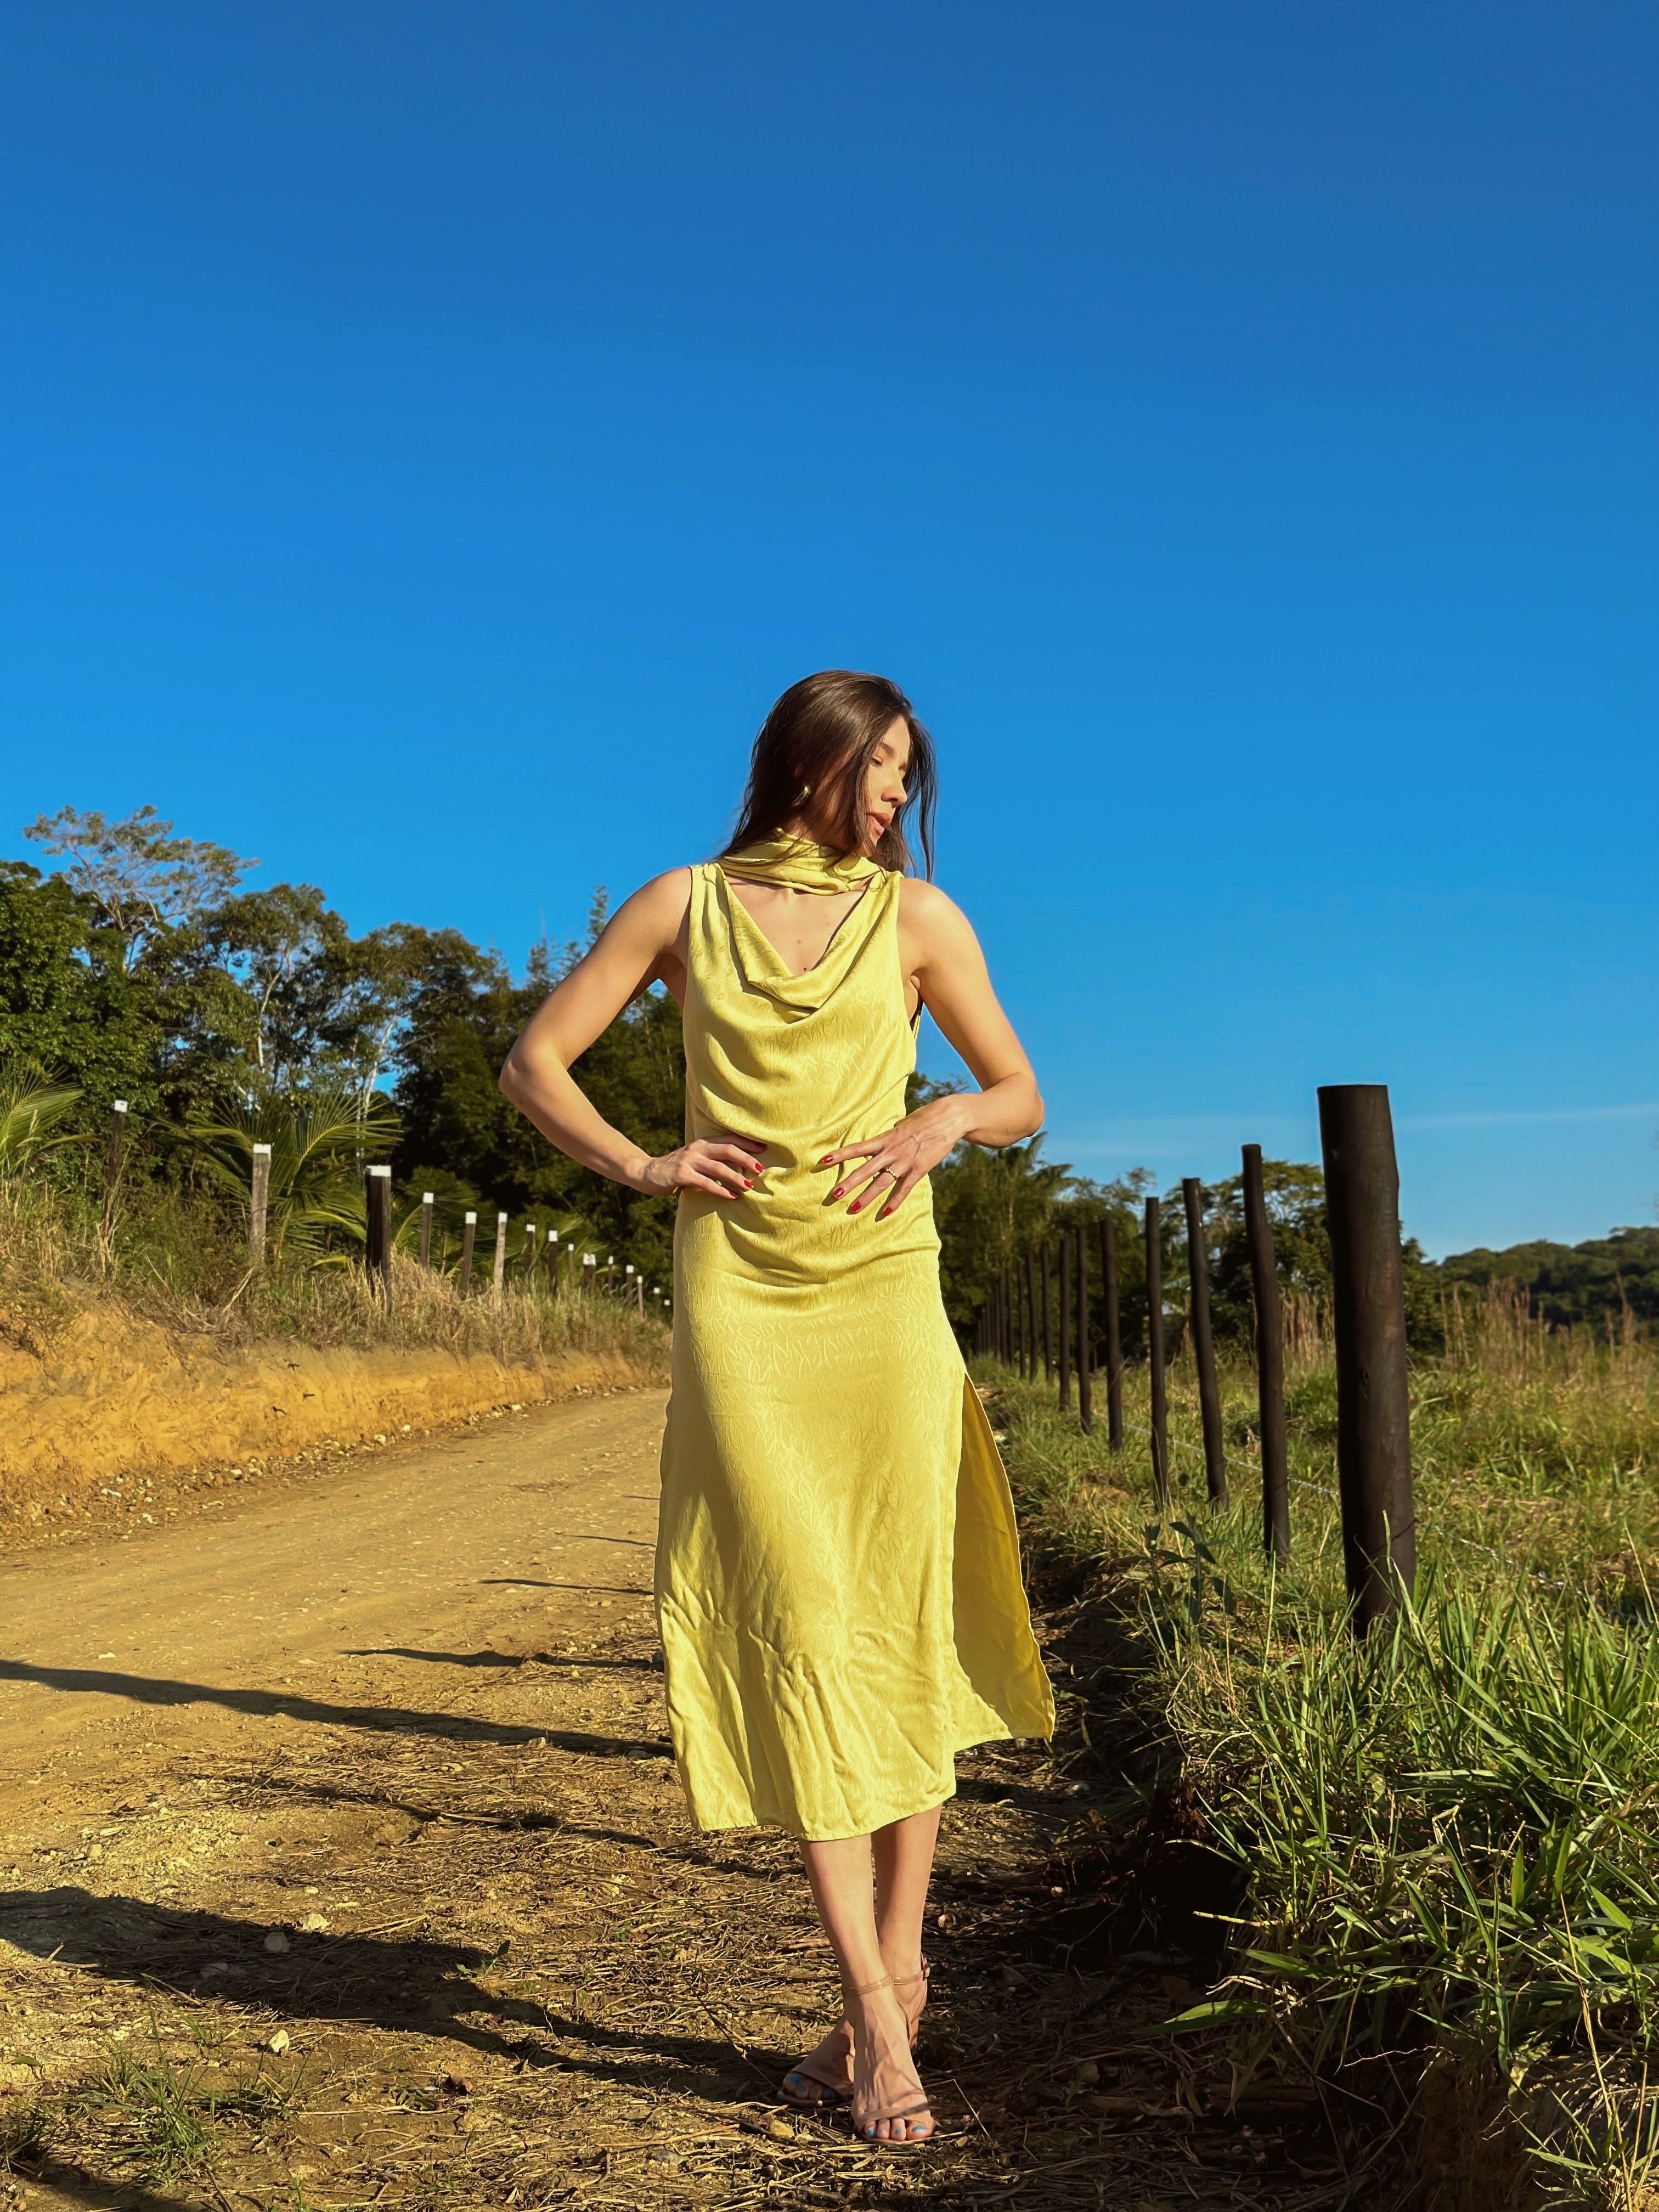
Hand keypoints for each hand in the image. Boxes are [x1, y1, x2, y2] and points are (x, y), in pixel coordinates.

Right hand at [634, 1133, 766, 1200]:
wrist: (647, 1172)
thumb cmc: (677, 1168)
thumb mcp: (694, 1159)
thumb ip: (712, 1160)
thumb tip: (739, 1168)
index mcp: (702, 1143)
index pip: (729, 1139)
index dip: (747, 1143)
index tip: (764, 1148)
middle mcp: (697, 1149)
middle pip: (727, 1150)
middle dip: (746, 1158)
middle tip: (761, 1169)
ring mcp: (688, 1161)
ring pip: (718, 1167)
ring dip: (735, 1177)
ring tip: (749, 1186)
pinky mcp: (681, 1175)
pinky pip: (705, 1183)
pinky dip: (720, 1191)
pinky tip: (731, 1197)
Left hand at [819, 1098, 967, 1218]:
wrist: (948, 1119)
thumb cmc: (924, 1119)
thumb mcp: (902, 1125)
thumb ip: (891, 1136)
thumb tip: (884, 1138)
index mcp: (885, 1139)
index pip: (857, 1148)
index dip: (840, 1155)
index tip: (823, 1161)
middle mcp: (891, 1151)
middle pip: (865, 1170)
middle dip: (848, 1183)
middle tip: (833, 1196)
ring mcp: (905, 1162)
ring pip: (881, 1183)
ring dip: (866, 1197)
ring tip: (851, 1209)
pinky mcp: (919, 1169)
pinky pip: (904, 1189)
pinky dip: (894, 1202)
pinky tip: (884, 1214)